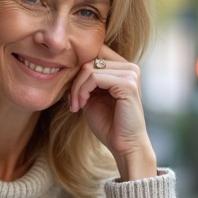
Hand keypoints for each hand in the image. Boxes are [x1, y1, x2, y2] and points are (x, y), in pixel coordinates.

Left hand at [68, 46, 157, 179]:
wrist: (124, 145)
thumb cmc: (108, 124)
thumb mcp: (91, 97)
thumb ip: (84, 80)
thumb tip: (66, 65)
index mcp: (123, 68)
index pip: (94, 52)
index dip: (77, 68)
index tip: (71, 92)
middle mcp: (130, 67)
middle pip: (89, 58)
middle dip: (74, 80)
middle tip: (71, 101)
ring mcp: (131, 74)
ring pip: (89, 68)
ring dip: (76, 88)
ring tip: (76, 105)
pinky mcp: (128, 84)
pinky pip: (94, 77)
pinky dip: (82, 91)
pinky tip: (81, 106)